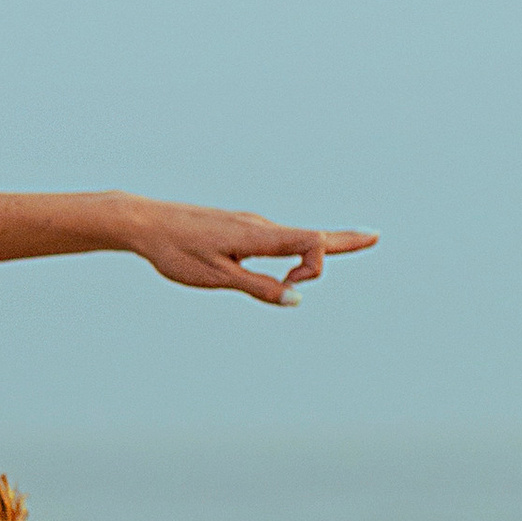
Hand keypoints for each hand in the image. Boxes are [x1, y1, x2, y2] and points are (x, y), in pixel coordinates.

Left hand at [122, 201, 375, 307]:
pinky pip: (275, 239)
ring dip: (315, 252)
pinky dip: (293, 249)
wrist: (144, 222)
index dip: (315, 266)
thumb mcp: (217, 277)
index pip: (311, 241)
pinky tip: (293, 258)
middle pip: (312, 234)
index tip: (294, 286)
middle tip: (377, 236)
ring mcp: (249, 225)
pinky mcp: (237, 227)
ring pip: (293, 238)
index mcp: (258, 235)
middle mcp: (260, 226)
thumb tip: (297, 297)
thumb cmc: (176, 251)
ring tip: (353, 242)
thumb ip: (258, 288)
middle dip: (346, 239)